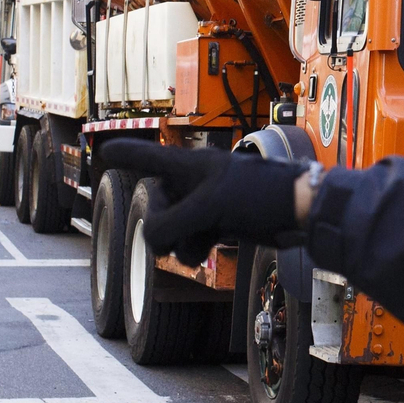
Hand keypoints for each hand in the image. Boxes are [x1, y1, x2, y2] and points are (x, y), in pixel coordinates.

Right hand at [95, 140, 306, 265]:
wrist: (297, 211)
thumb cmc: (258, 195)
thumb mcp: (207, 208)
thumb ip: (170, 224)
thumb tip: (152, 242)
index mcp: (190, 166)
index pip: (149, 157)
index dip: (126, 154)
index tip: (105, 150)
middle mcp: (196, 182)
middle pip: (157, 204)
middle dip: (162, 224)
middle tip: (175, 236)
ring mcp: (208, 204)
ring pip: (173, 227)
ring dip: (181, 242)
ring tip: (202, 245)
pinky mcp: (221, 223)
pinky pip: (191, 238)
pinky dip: (194, 248)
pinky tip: (208, 252)